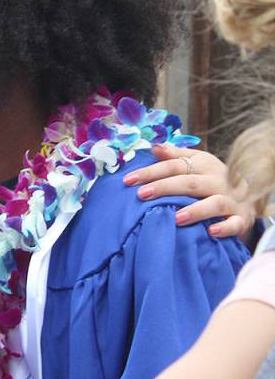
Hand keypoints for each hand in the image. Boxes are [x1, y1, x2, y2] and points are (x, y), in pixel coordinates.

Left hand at [123, 144, 254, 239]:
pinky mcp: (242, 218)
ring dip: (196, 210)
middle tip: (142, 194)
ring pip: (215, 203)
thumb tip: (154, 147)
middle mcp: (218, 180)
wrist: (249, 196)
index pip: (175, 165)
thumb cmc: (212, 179)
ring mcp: (232, 200)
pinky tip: (211, 232)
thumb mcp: (197, 163)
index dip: (151, 172)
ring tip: (176, 218)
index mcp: (204, 165)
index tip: (128, 180)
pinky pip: (235, 223)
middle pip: (190, 182)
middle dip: (165, 187)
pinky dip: (225, 227)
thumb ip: (175, 155)